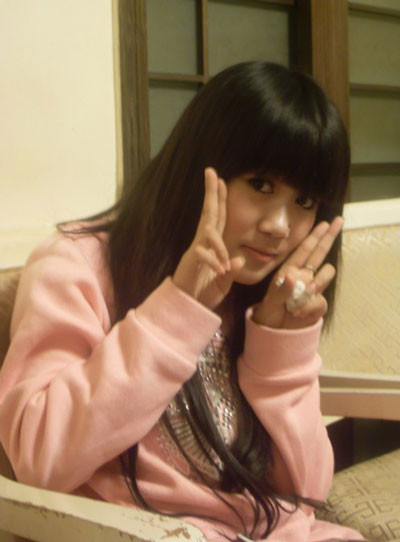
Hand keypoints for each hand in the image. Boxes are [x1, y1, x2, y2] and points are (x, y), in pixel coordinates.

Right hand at [173, 168, 243, 309]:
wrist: (187, 308)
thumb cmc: (204, 294)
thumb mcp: (223, 283)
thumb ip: (230, 271)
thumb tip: (239, 259)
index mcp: (211, 246)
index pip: (218, 219)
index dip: (220, 200)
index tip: (223, 181)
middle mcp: (202, 243)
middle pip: (208, 213)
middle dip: (211, 193)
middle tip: (211, 171)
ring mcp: (195, 251)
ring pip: (207, 231)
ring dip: (220, 244)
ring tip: (226, 264)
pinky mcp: (190, 262)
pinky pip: (202, 254)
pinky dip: (214, 260)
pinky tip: (221, 271)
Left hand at [252, 217, 343, 328]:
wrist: (274, 332)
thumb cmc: (269, 313)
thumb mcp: (270, 302)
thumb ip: (282, 290)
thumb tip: (293, 276)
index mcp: (289, 271)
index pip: (305, 249)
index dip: (315, 235)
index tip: (326, 222)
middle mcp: (303, 277)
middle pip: (320, 253)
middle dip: (329, 237)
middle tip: (339, 221)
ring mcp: (312, 289)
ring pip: (325, 275)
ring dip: (316, 284)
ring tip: (298, 299)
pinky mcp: (318, 304)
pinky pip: (321, 300)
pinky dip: (309, 308)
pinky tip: (297, 313)